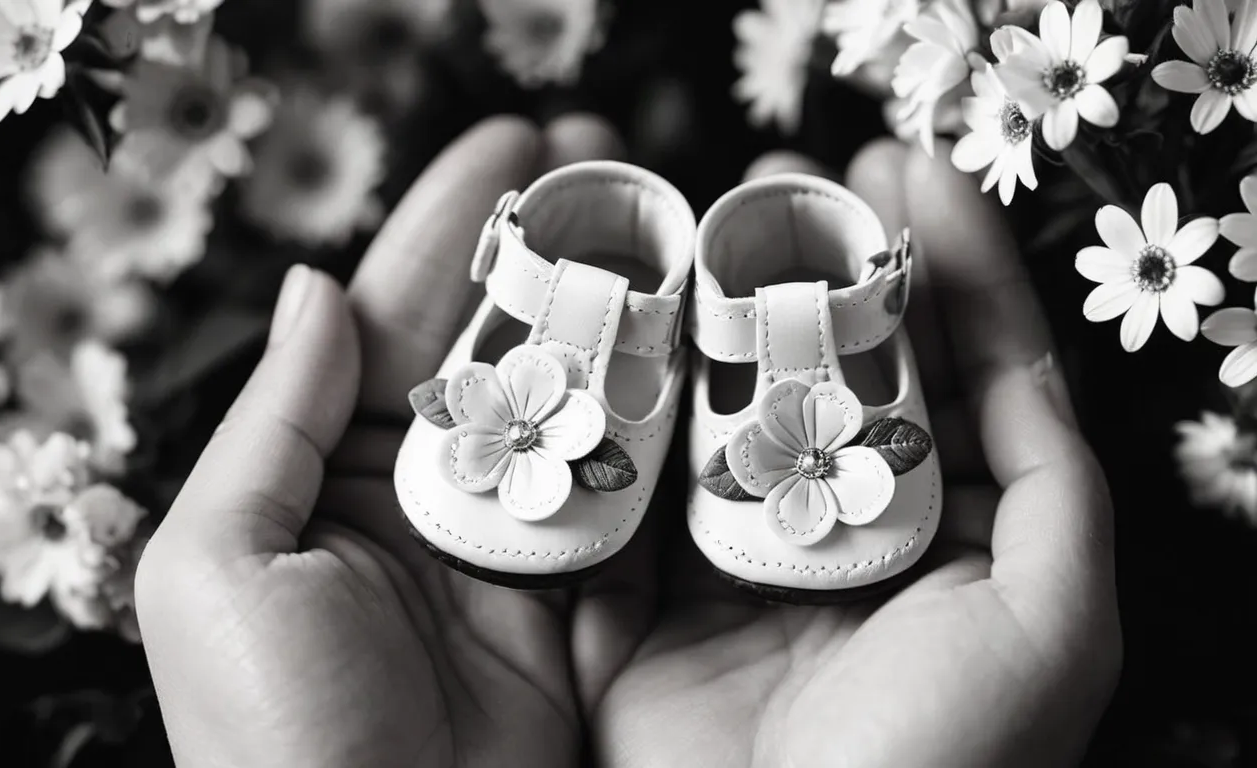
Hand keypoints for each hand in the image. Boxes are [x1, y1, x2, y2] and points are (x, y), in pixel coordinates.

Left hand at [135, 114, 626, 767]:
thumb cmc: (271, 732)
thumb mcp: (221, 565)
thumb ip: (275, 423)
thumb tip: (310, 287)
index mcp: (334, 475)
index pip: (396, 321)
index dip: (451, 230)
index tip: (512, 147)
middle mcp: (428, 497)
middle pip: (500, 349)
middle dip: (552, 254)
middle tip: (614, 169)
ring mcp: (513, 546)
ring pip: (573, 410)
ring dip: (619, 325)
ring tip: (674, 236)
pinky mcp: (583, 603)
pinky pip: (630, 500)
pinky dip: (663, 433)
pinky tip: (700, 357)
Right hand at [590, 142, 1122, 767]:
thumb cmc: (946, 760)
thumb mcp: (1054, 625)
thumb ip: (1053, 489)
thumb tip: (1023, 360)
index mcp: (940, 535)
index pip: (949, 373)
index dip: (936, 265)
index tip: (903, 173)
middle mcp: (838, 534)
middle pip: (827, 370)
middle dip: (814, 266)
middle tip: (784, 181)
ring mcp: (735, 560)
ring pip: (727, 407)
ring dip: (718, 313)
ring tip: (701, 223)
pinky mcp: (643, 595)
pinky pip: (633, 481)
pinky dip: (626, 405)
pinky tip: (622, 330)